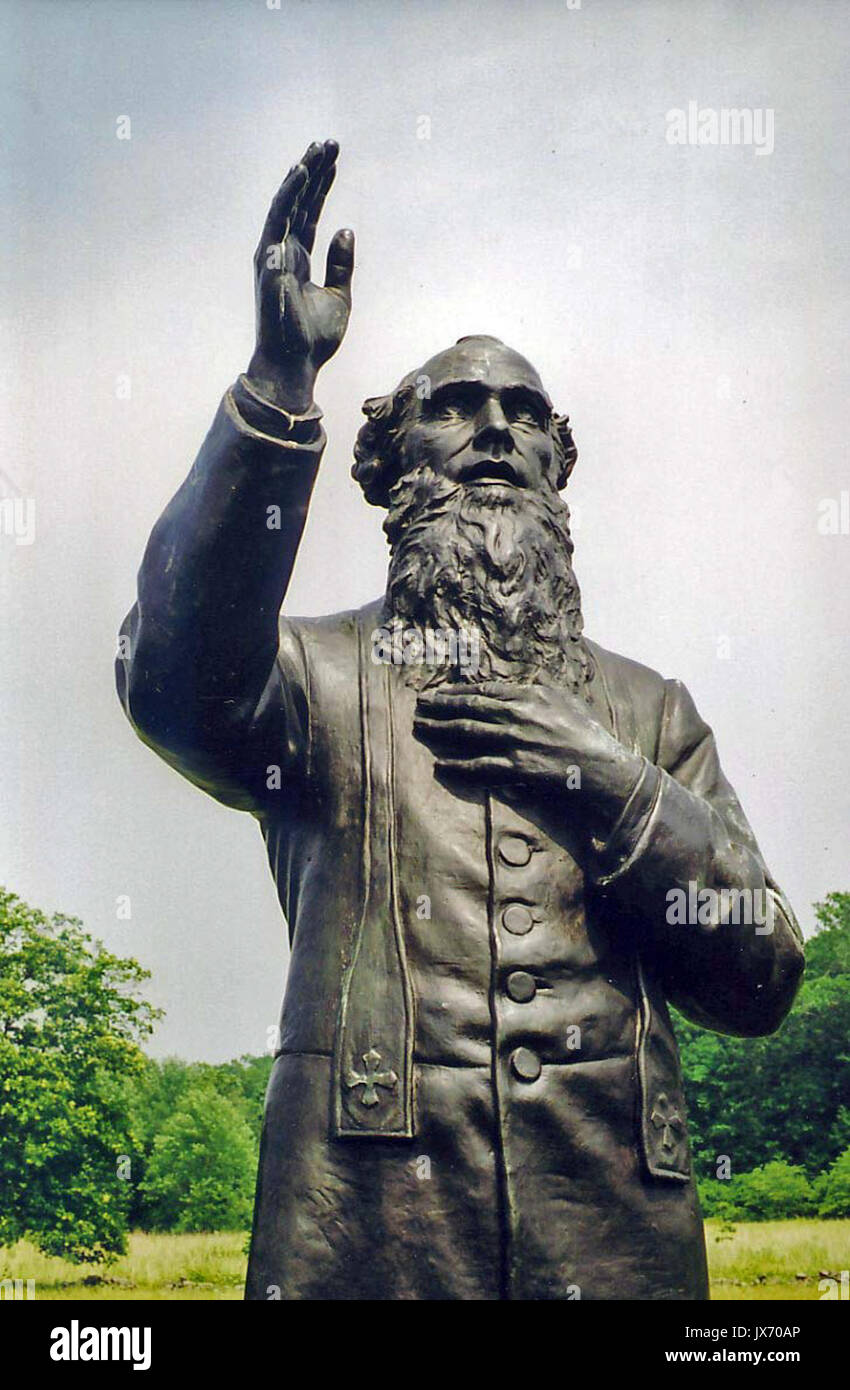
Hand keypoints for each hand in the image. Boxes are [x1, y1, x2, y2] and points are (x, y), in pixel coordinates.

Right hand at [247, 140, 353, 412]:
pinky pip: (277, 225)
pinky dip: (289, 199)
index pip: (309, 212)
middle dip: (313, 172)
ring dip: (300, 178)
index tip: (333, 159)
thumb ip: (341, 262)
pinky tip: (302, 174)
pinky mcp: (269, 265)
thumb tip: (346, 229)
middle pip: (298, 203)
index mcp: (298, 258)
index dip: (321, 185)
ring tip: (317, 152)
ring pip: (287, 207)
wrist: (297, 364)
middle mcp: (283, 252)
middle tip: (328, 143)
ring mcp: (273, 256)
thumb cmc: (314, 337)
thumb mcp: (339, 295)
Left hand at [414, 682, 644, 835]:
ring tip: (420, 728)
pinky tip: (440, 765)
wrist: (600, 765)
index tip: (438, 693)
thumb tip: (530, 675)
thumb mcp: (567, 698)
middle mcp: (517, 715)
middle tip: (419, 705)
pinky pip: (479, 767)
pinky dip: (457, 766)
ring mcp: (514, 741)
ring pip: (468, 734)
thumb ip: (543, 685)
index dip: (457, 692)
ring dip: (440, 731)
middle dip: (440, 706)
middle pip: (469, 709)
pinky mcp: (516, 768)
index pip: (484, 690)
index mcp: (528, 695)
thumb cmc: (586, 732)